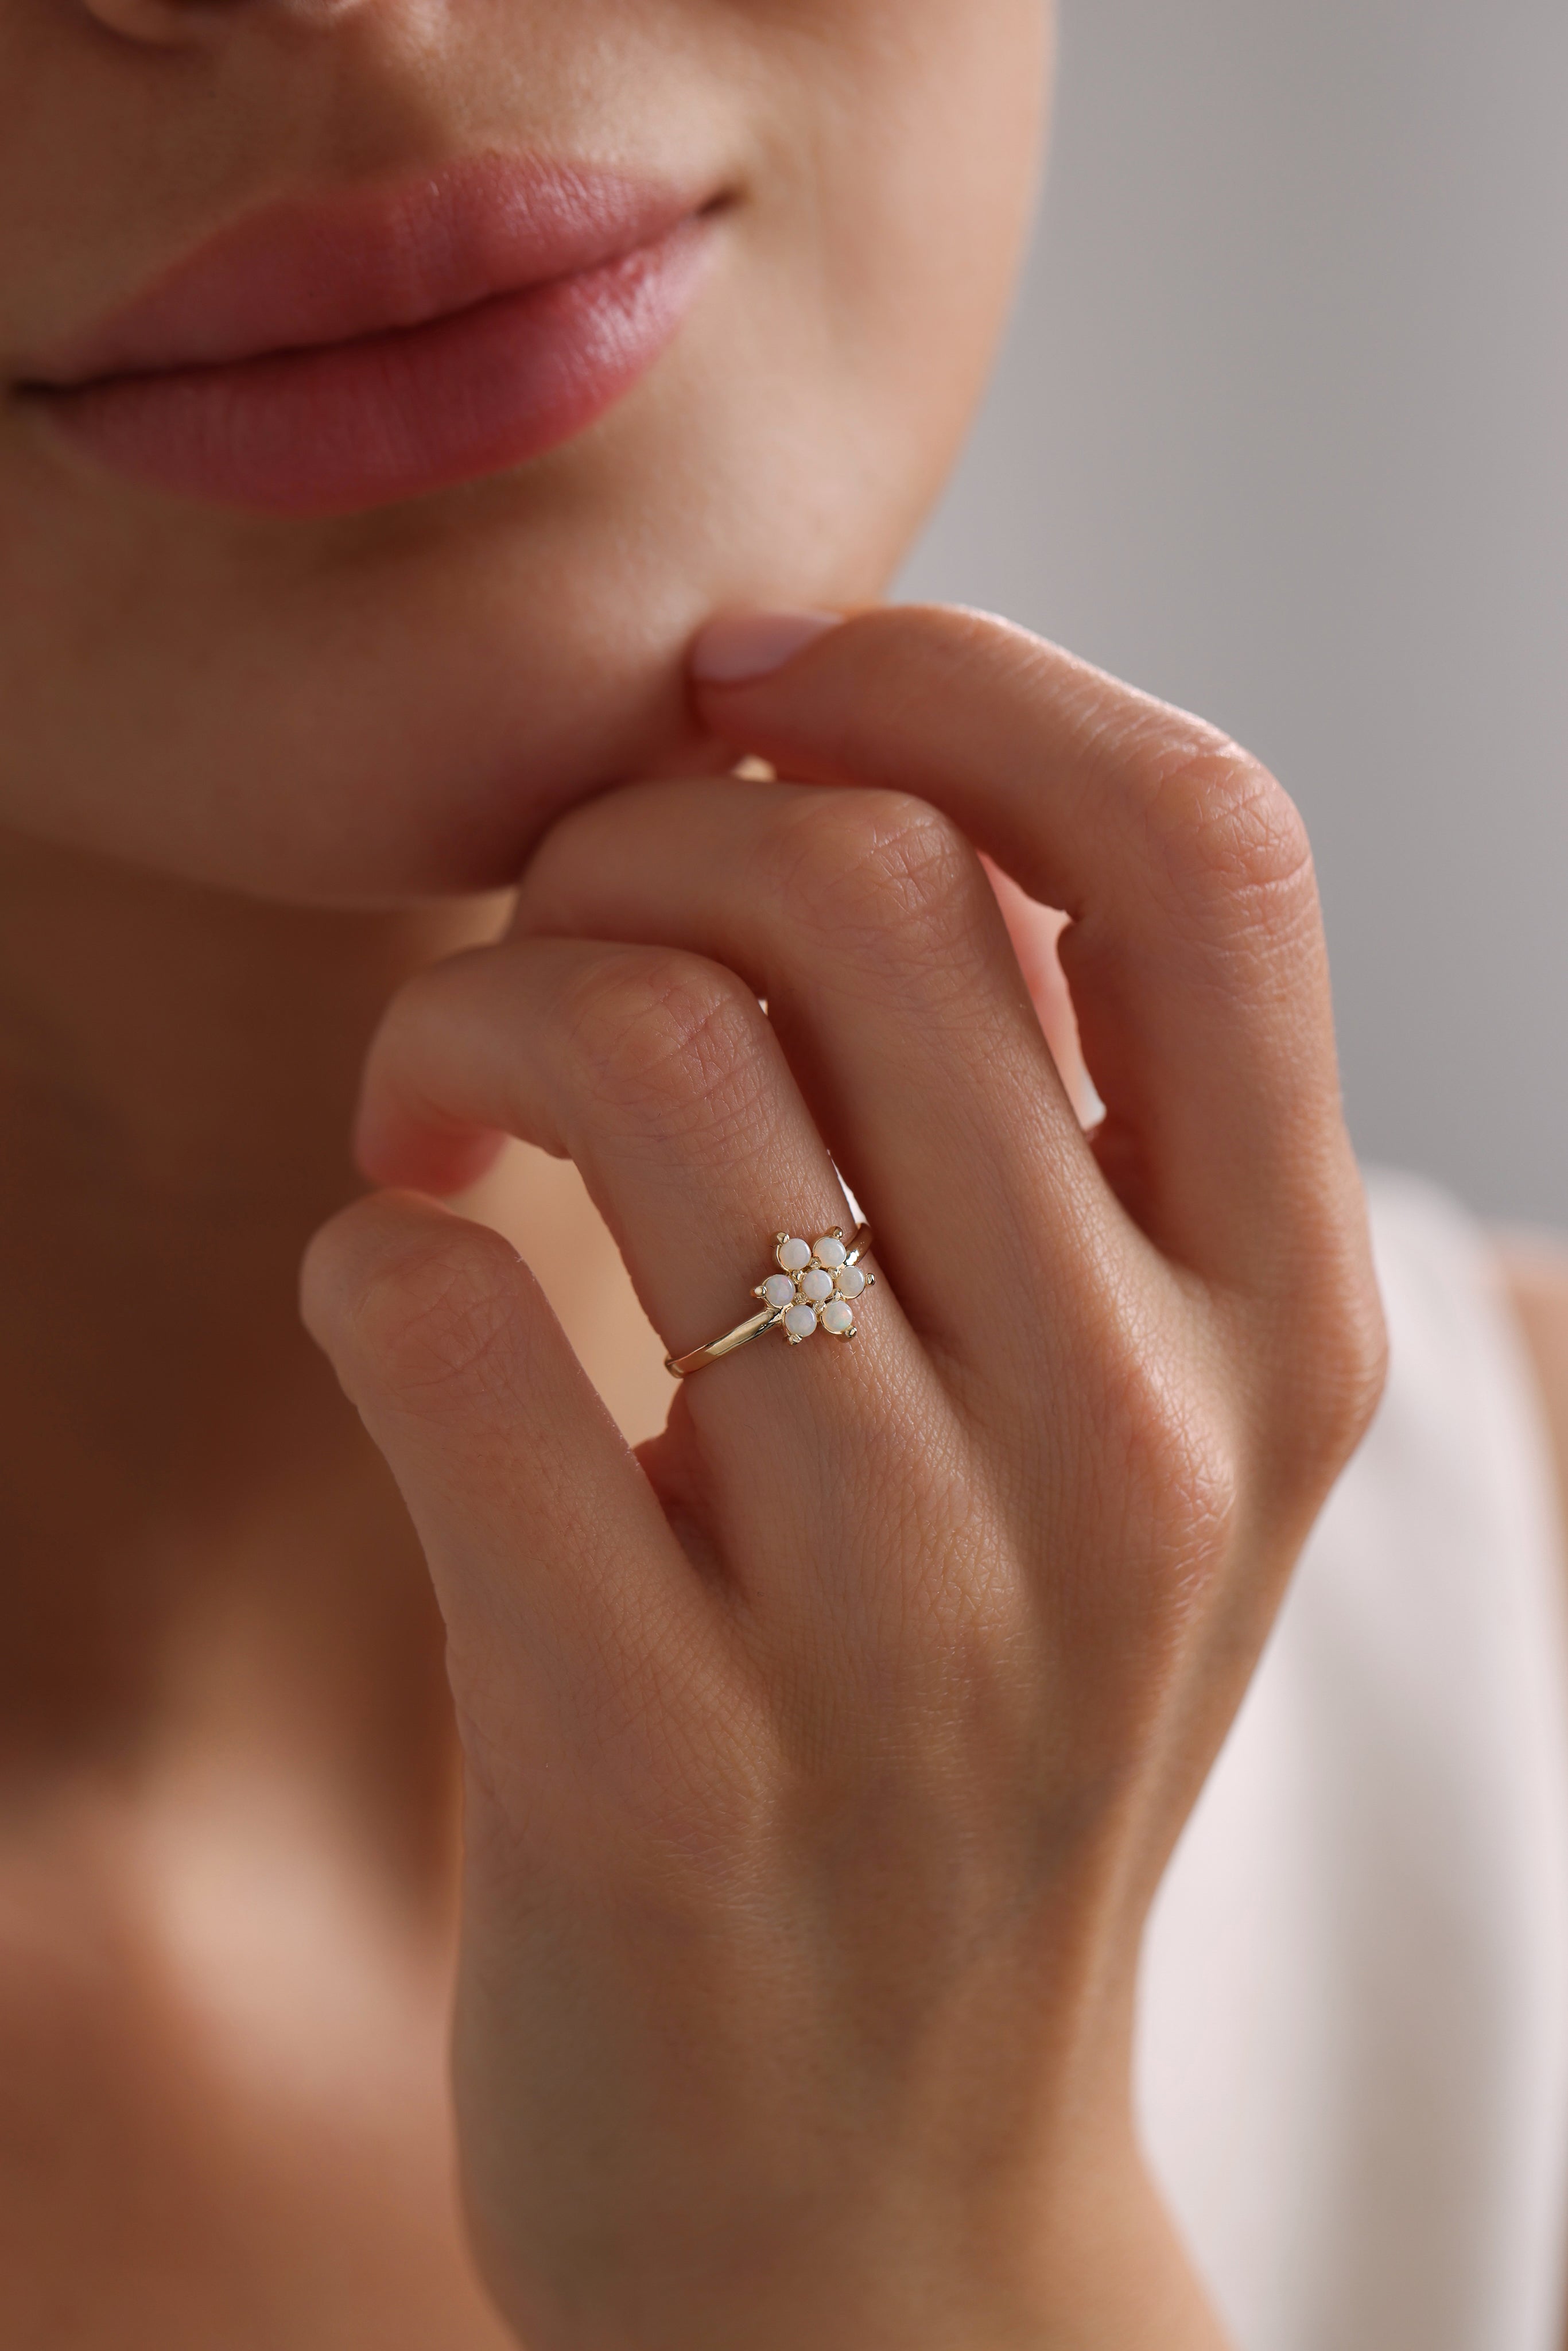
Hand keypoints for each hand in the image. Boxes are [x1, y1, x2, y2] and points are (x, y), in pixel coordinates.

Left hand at [301, 607, 1384, 2350]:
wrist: (878, 2195)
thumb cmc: (975, 1744)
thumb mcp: (1123, 1441)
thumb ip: (1057, 1130)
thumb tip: (848, 787)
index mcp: (1273, 1325)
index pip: (1197, 845)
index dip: (957, 680)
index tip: (759, 688)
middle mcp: (1136, 1451)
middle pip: (864, 902)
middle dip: (641, 842)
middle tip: (558, 945)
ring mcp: (910, 1620)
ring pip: (635, 1065)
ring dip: (460, 1017)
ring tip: (439, 1108)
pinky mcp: (657, 1766)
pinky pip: (444, 1324)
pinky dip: (370, 1248)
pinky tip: (397, 1291)